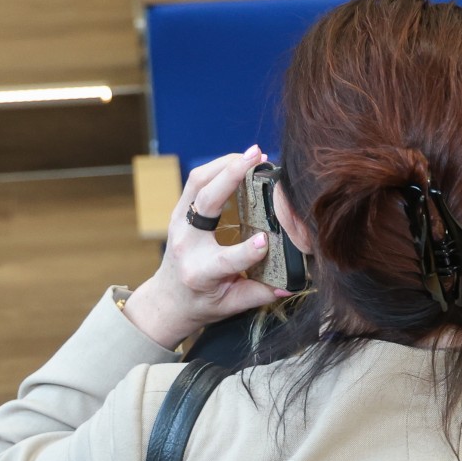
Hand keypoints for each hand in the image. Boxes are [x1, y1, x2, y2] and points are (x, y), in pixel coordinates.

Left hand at [122, 148, 284, 347]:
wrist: (168, 298)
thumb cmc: (203, 303)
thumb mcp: (232, 305)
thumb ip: (261, 294)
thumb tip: (293, 283)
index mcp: (200, 272)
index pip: (226, 260)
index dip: (247, 251)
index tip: (267, 240)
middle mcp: (186, 243)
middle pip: (205, 201)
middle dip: (231, 175)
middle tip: (258, 157)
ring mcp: (179, 223)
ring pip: (198, 181)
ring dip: (225, 163)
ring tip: (253, 155)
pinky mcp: (180, 211)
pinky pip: (196, 181)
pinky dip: (219, 167)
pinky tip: (240, 161)